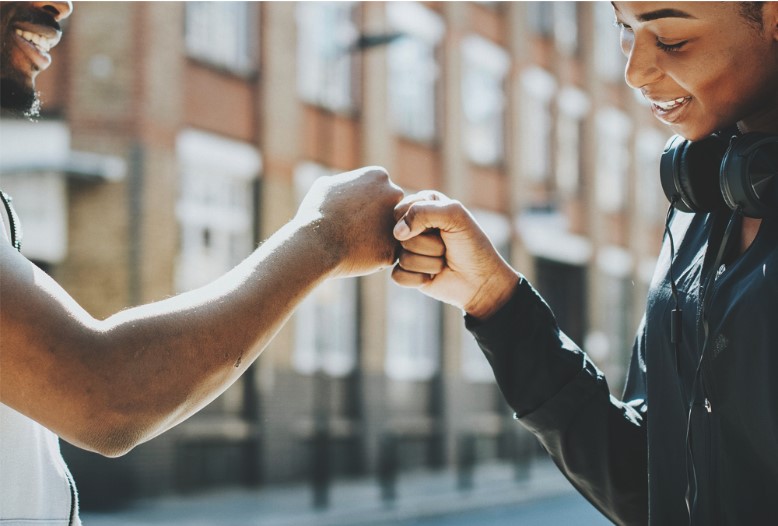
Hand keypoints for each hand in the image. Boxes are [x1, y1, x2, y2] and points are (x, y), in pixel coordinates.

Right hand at [296, 166, 403, 276]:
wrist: (315, 244)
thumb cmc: (316, 213)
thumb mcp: (324, 187)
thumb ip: (341, 183)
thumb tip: (341, 186)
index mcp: (378, 176)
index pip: (381, 190)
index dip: (365, 203)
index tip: (350, 212)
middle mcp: (394, 194)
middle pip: (392, 209)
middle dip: (378, 220)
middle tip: (354, 229)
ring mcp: (398, 222)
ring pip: (393, 233)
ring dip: (379, 238)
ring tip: (355, 243)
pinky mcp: (394, 249)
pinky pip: (387, 254)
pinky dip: (375, 257)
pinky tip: (356, 256)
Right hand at [392, 191, 518, 319]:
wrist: (481, 281)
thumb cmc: (471, 245)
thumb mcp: (454, 215)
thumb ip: (423, 211)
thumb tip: (397, 233)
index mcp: (423, 205)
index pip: (403, 210)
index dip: (422, 221)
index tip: (444, 226)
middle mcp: (412, 227)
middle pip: (401, 235)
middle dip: (429, 244)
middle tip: (446, 246)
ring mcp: (408, 250)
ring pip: (402, 257)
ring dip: (429, 262)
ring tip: (443, 261)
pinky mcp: (406, 273)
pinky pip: (398, 276)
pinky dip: (419, 278)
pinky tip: (433, 277)